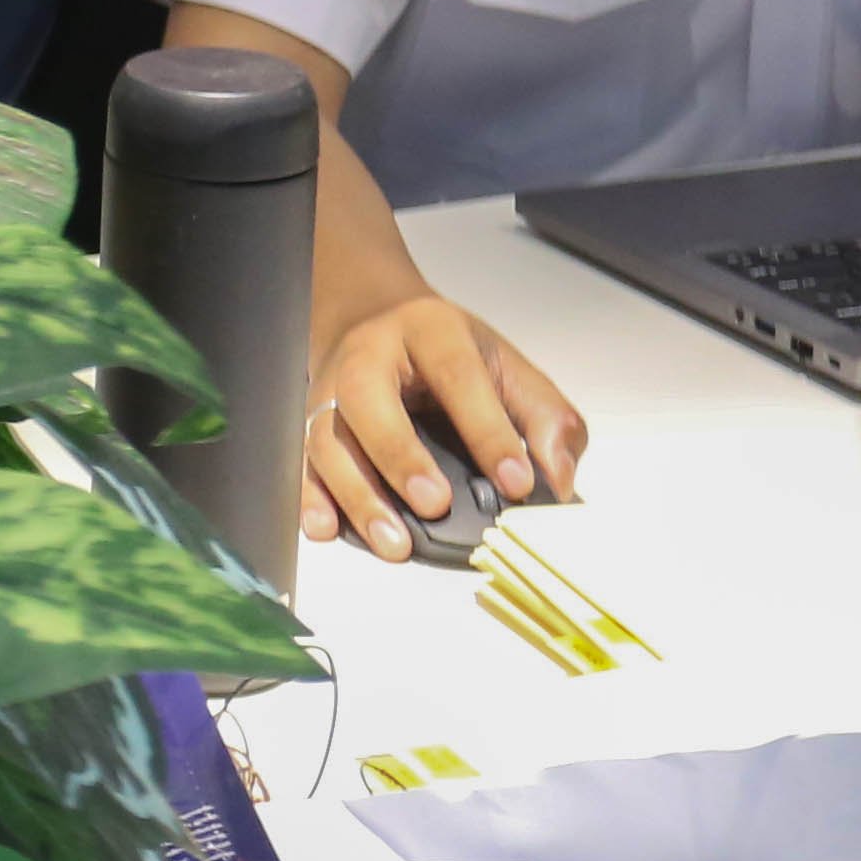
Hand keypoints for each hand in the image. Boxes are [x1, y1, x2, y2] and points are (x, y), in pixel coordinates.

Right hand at [303, 294, 587, 561]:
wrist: (372, 316)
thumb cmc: (444, 349)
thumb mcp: (505, 364)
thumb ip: (544, 417)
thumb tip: (558, 478)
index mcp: (429, 331)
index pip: (457, 376)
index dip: (487, 431)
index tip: (516, 482)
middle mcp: (368, 356)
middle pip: (369, 401)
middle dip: (401, 457)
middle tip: (435, 505)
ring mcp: (330, 390)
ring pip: (329, 440)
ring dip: (358, 495)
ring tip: (393, 544)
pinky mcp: (309, 423)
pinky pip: (303, 461)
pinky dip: (310, 498)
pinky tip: (326, 529)